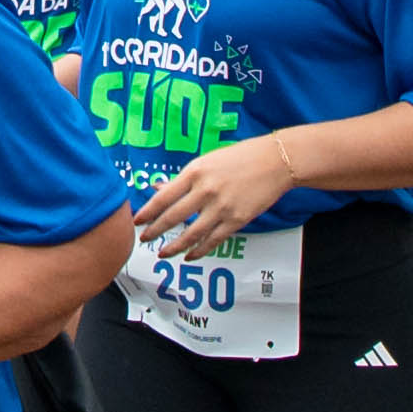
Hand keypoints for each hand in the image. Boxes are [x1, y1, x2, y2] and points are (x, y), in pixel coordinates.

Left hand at [134, 144, 289, 260]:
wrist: (276, 161)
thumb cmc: (241, 156)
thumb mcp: (208, 161)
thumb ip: (183, 178)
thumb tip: (158, 188)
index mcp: (196, 172)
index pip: (164, 197)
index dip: (147, 212)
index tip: (136, 221)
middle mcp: (206, 191)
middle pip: (173, 217)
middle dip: (155, 231)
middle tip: (143, 239)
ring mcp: (221, 207)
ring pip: (191, 234)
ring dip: (174, 246)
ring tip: (162, 253)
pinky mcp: (237, 220)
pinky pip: (212, 240)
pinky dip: (199, 250)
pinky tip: (189, 255)